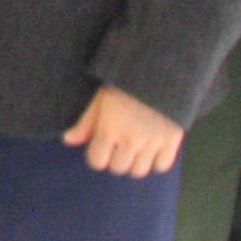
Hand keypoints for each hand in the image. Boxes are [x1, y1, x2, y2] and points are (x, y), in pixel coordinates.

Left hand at [62, 82, 184, 175]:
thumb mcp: (100, 97)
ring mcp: (152, 143)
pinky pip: (162, 166)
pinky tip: (153, 148)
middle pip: (118, 168)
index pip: (97, 162)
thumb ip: (85, 122)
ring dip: (135, 162)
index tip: (102, 146)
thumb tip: (68, 140)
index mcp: (109, 130)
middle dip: (116, 158)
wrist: (160, 70)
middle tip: (120, 144)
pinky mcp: (172, 141)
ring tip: (136, 147)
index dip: (98, 155)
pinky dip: (156, 161)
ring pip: (139, 171)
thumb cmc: (125, 81)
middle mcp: (130, 141)